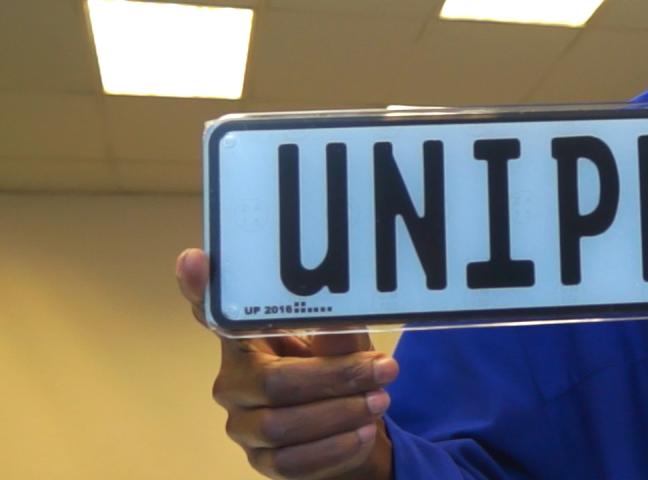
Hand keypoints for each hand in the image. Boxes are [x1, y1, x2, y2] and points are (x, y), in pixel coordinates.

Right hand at [177, 249, 396, 479]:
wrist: (349, 432)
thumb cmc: (337, 373)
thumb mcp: (345, 344)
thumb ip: (337, 331)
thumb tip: (337, 313)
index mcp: (247, 341)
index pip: (214, 312)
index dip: (200, 289)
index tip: (195, 258)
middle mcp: (233, 382)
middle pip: (273, 382)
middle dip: (335, 377)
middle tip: (383, 371)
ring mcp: (243, 426)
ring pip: (282, 425)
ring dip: (340, 413)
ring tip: (379, 401)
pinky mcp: (260, 463)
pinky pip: (290, 462)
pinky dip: (332, 448)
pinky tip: (361, 434)